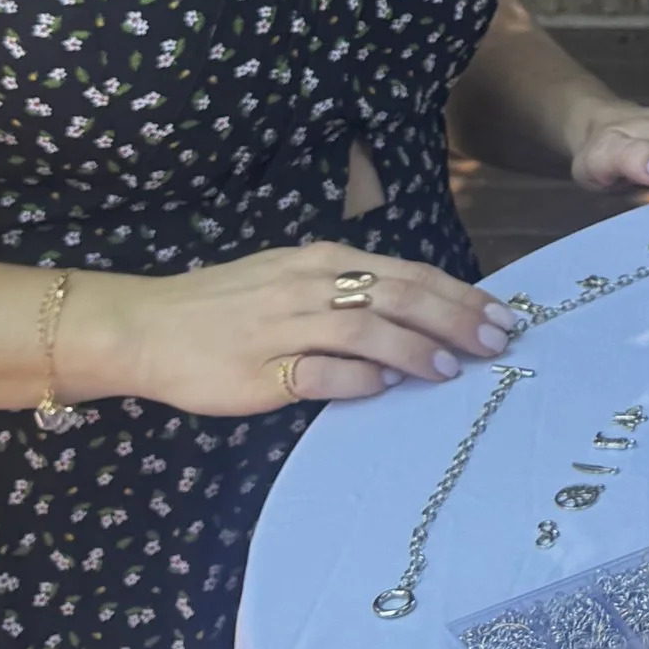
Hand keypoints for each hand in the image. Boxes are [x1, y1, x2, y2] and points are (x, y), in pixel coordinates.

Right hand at [66, 240, 518, 416]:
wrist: (147, 327)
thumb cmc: (224, 308)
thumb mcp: (290, 282)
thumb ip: (346, 295)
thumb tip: (412, 316)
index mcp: (322, 262)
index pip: (407, 273)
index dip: (459, 293)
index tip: (502, 313)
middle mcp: (311, 285)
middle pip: (400, 295)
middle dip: (456, 317)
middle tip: (498, 340)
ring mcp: (285, 325)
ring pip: (367, 328)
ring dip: (416, 347)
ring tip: (454, 368)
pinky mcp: (261, 368)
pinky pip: (319, 371)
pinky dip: (358, 377)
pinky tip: (387, 386)